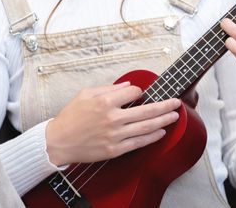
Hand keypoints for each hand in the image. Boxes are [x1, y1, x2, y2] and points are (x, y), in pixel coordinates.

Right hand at [45, 82, 180, 165]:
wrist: (59, 142)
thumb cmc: (71, 116)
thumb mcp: (85, 93)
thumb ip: (109, 88)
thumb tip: (129, 86)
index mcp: (105, 101)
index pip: (134, 92)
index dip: (139, 91)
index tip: (140, 93)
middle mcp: (112, 118)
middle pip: (146, 110)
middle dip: (165, 105)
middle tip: (176, 102)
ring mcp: (115, 135)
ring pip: (146, 127)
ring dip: (163, 121)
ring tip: (174, 116)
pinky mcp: (114, 149)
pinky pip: (138, 143)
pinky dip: (152, 137)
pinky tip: (161, 132)